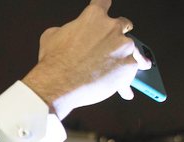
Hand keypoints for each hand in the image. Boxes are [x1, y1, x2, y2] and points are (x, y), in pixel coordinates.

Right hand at [22, 0, 151, 118]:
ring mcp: (122, 48)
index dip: (103, 5)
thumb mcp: (51, 37)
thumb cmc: (54, 62)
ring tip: (131, 66)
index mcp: (93, 17)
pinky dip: (125, 82)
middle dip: (120, 31)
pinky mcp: (128, 67)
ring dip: (129, 56)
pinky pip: (130, 73)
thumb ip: (66, 31)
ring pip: (132, 50)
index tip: (105, 7)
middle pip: (124, 24)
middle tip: (116, 41)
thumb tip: (67, 34)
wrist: (58, 84)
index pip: (103, 3)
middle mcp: (112, 29)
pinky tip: (125, 90)